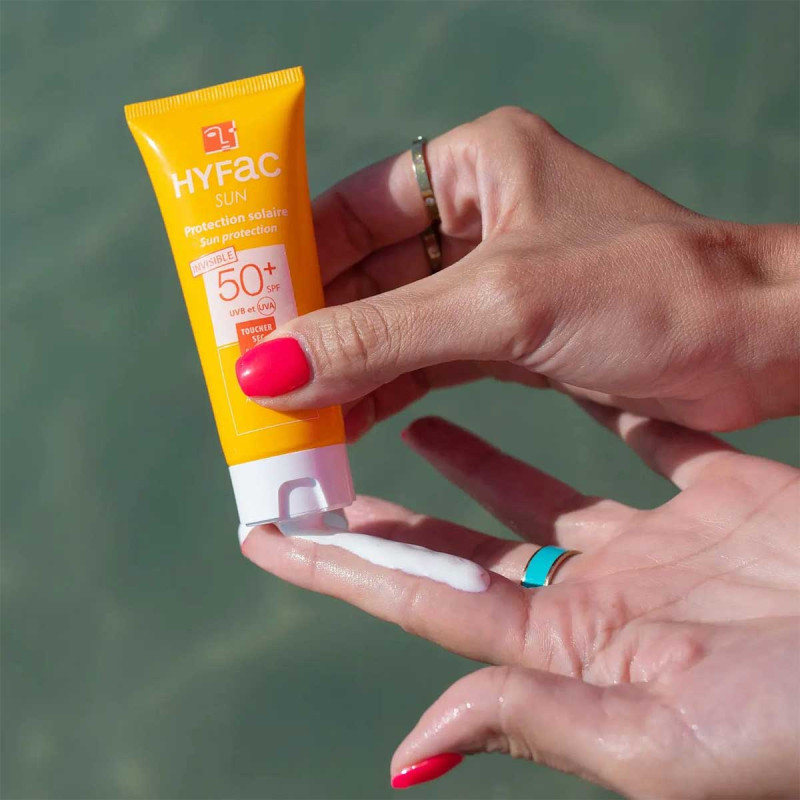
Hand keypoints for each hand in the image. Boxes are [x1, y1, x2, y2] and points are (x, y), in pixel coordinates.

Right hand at [236, 107, 798, 433]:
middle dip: (312, 327)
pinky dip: (388, 389)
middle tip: (254, 376)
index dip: (289, 261)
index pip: (350, 209)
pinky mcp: (510, 332)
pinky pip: (428, 357)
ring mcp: (491, 277)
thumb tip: (268, 364)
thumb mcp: (500, 305)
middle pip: (365, 272)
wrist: (753, 344)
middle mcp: (478, 214)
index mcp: (475, 166)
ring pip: (393, 321)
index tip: (236, 311)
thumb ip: (381, 335)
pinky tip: (346, 420)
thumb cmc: (649, 291)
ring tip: (289, 411)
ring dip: (346, 366)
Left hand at [241, 407, 799, 797]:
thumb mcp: (669, 744)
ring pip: (542, 492)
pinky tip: (550, 380)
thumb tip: (417, 744)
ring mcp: (662, 547)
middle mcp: (604, 600)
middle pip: (467, 548)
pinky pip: (638, 438)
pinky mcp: (720, 496)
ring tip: (417, 419)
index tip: (265, 534)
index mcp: (576, 654)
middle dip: (390, 518)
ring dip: (475, 461)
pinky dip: (594, 410)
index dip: (339, 569)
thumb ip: (541, 723)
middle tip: (323, 476)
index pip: (424, 601)